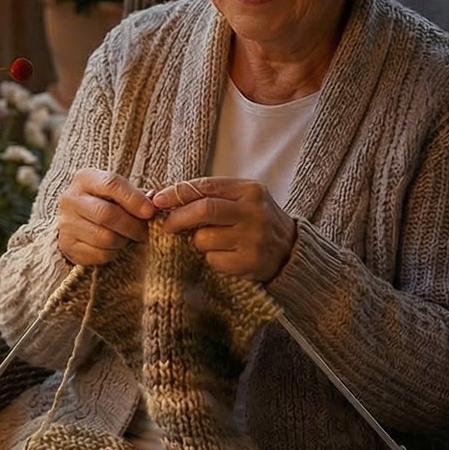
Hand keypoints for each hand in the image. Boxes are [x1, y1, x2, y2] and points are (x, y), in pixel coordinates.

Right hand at [56, 170, 157, 265]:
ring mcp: (66, 222)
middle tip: (144, 231)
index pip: (111, 184)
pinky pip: (98, 254)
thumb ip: (137, 195)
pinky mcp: (67, 244)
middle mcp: (71, 198)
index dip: (134, 199)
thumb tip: (155, 204)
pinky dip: (112, 253)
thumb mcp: (117, 191)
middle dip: (132, 225)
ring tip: (128, 237)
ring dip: (123, 240)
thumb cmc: (105, 201)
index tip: (150, 212)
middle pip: (106, 214)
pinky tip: (114, 246)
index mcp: (85, 178)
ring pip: (104, 237)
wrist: (76, 219)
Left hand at [149, 177, 296, 280]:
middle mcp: (255, 212)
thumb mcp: (240, 199)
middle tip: (166, 226)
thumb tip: (159, 197)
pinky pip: (214, 260)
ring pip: (204, 239)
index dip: (176, 193)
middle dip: (178, 218)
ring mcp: (254, 239)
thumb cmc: (254, 220)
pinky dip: (211, 259)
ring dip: (198, 242)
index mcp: (250, 190)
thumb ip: (207, 195)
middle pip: (204, 210)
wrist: (290, 250)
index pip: (205, 187)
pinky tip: (226, 255)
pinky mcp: (251, 263)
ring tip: (212, 241)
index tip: (157, 200)